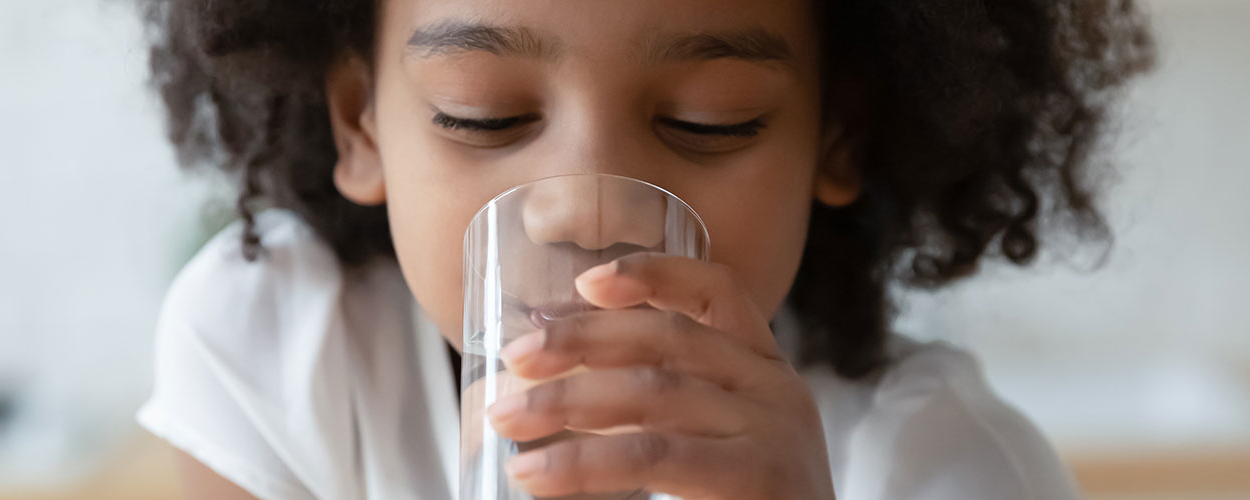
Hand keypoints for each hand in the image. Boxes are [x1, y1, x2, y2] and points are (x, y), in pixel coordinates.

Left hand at [486, 253, 836, 498]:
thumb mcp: (715, 449)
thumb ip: (655, 417)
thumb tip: (543, 392)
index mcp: (767, 373)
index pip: (720, 293)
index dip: (654, 275)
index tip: (586, 280)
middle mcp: (778, 392)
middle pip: (668, 338)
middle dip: (580, 340)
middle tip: (514, 357)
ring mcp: (773, 433)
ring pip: (651, 392)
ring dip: (565, 400)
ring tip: (506, 418)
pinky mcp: (757, 477)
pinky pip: (650, 454)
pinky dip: (580, 462)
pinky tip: (534, 471)